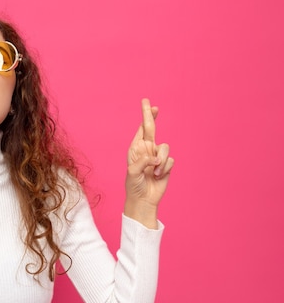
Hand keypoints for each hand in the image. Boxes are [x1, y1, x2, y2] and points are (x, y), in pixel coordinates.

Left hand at [124, 99, 173, 225]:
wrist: (144, 199)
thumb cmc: (134, 186)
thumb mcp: (133, 173)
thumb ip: (142, 162)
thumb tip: (154, 157)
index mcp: (136, 149)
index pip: (141, 129)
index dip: (145, 116)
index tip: (147, 103)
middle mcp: (147, 150)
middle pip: (152, 129)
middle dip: (151, 116)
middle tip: (153, 106)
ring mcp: (157, 157)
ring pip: (165, 148)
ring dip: (160, 161)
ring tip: (153, 173)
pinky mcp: (166, 165)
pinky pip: (170, 160)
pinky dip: (165, 169)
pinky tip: (158, 176)